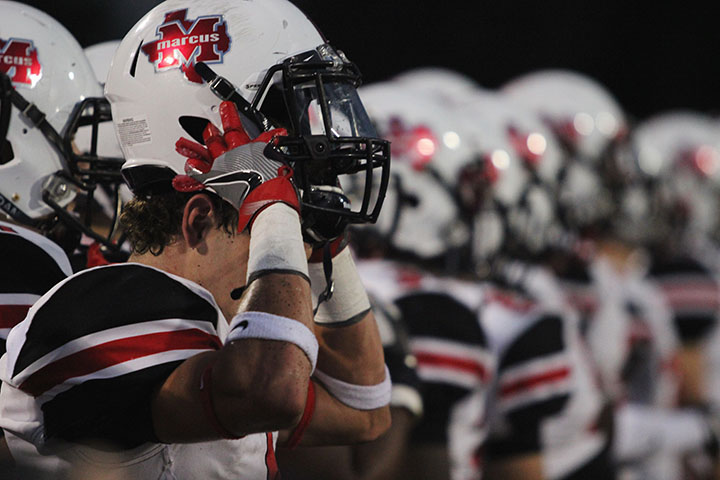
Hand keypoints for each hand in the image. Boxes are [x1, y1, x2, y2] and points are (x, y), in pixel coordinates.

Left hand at [172, 101, 299, 231]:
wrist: (266, 196)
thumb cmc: (271, 177)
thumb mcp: (273, 154)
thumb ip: (271, 142)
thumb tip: (279, 133)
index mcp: (243, 146)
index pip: (234, 127)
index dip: (229, 116)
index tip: (226, 106)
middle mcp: (229, 156)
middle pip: (214, 141)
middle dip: (209, 133)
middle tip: (206, 128)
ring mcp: (220, 169)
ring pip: (201, 156)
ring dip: (191, 150)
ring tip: (180, 145)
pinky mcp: (214, 182)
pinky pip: (197, 180)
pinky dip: (187, 182)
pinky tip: (177, 180)